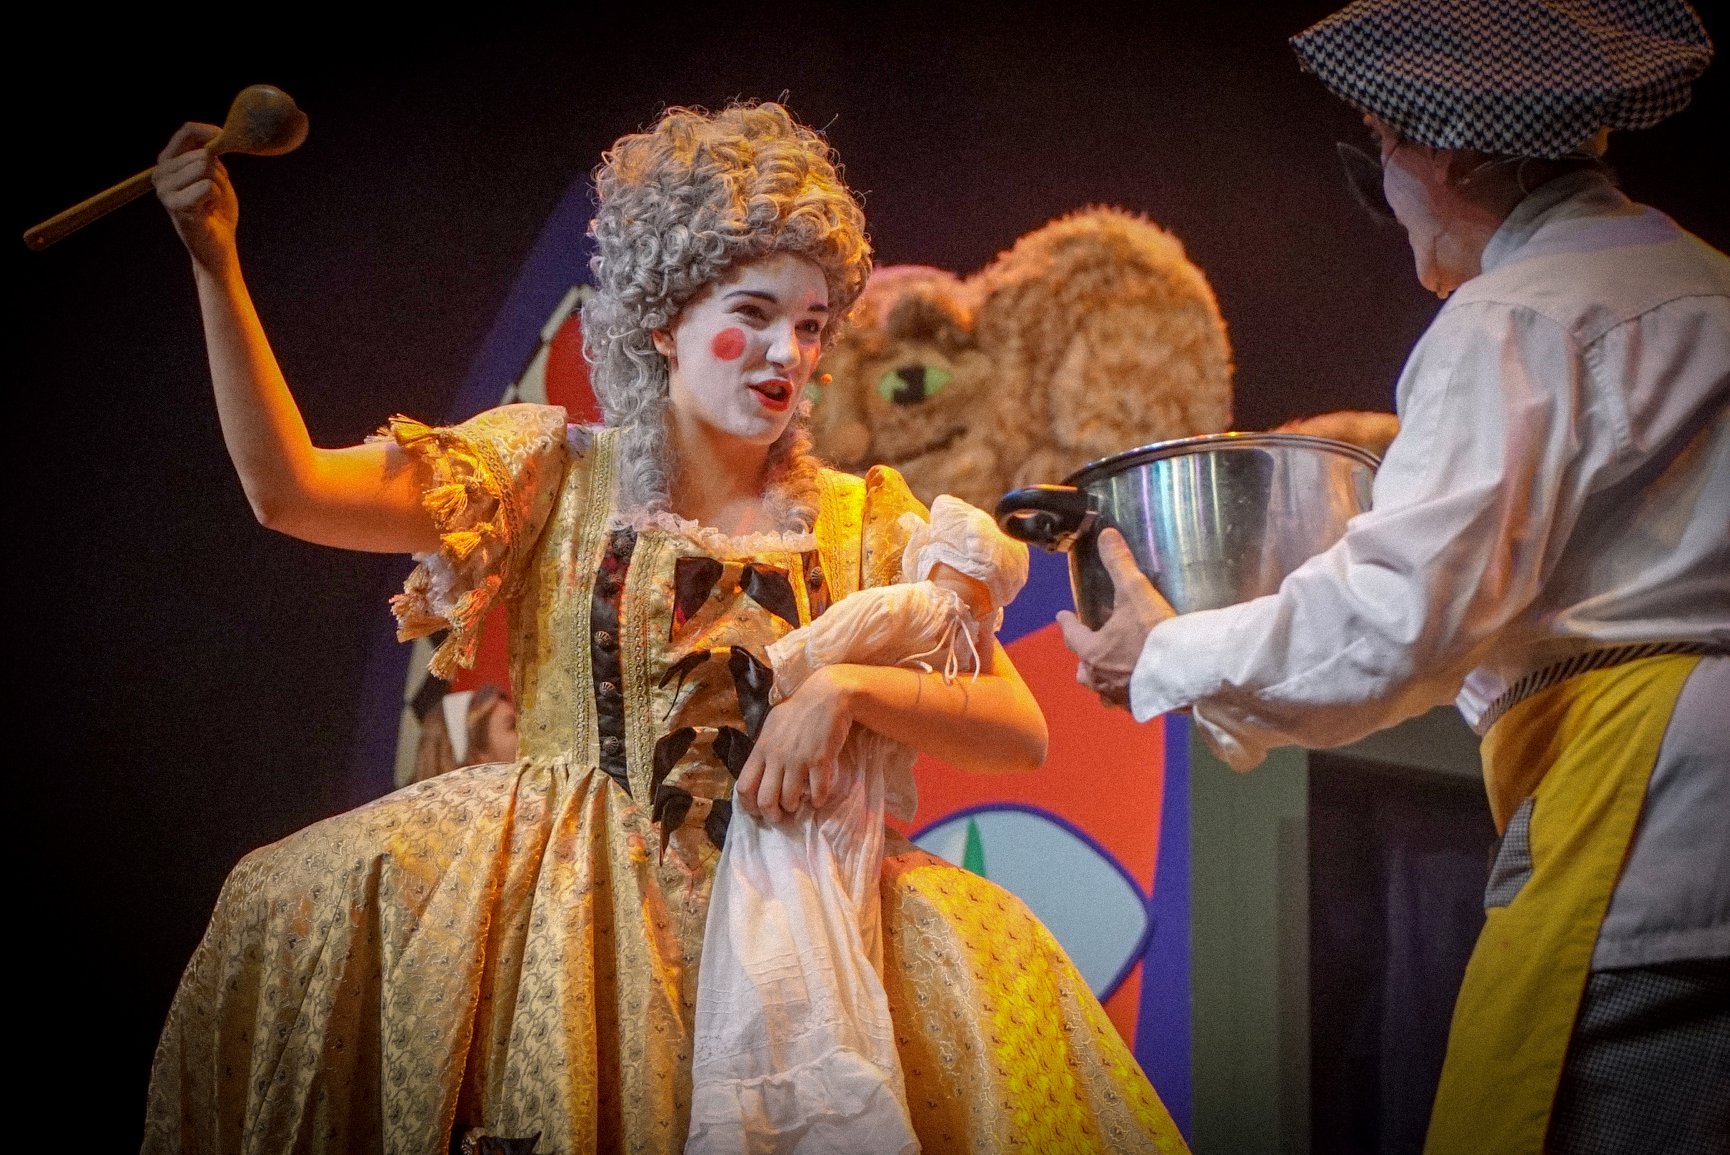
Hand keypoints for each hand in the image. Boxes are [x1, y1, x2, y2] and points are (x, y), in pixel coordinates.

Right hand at [153, 122, 237, 268]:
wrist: (219, 244)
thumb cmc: (218, 208)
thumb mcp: (216, 173)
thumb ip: (210, 152)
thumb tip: (217, 135)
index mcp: (167, 162)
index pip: (187, 131)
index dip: (210, 132)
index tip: (224, 141)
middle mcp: (160, 174)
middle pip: (202, 154)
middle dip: (219, 174)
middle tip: (213, 194)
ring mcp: (165, 191)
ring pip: (205, 169)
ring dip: (219, 187)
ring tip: (210, 203)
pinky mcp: (176, 206)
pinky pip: (207, 187)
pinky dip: (217, 198)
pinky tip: (209, 211)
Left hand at [736, 666, 854, 820]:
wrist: (827, 695)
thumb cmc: (798, 709)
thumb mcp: (772, 726)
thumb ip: (764, 749)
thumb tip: (758, 770)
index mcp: (761, 749)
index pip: (744, 786)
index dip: (749, 805)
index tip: (757, 810)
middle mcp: (776, 757)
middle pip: (765, 800)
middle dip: (771, 815)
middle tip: (778, 817)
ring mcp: (798, 759)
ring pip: (789, 799)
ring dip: (793, 807)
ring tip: (798, 805)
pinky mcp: (820, 760)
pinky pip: (817, 792)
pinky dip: (818, 800)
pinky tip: (818, 799)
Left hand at [1056, 528, 1174, 710]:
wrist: (1188, 669)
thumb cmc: (1155, 632)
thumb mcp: (1135, 591)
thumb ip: (1119, 563)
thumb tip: (1106, 535)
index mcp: (1093, 652)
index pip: (1072, 636)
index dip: (1067, 624)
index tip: (1062, 616)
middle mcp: (1102, 678)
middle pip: (1084, 671)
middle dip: (1084, 660)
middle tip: (1088, 651)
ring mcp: (1122, 696)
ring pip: (1104, 691)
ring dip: (1104, 682)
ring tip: (1113, 674)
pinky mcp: (1144, 707)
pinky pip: (1130, 702)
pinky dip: (1130, 693)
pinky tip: (1140, 687)